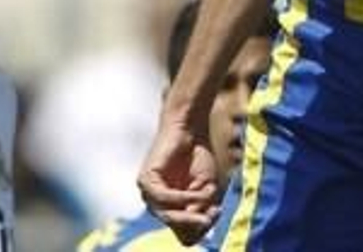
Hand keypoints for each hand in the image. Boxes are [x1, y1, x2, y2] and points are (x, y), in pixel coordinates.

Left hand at [138, 118, 223, 245]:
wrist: (190, 130)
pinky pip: (164, 199)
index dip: (199, 228)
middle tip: (213, 215)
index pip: (182, 232)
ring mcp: (148, 194)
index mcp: (171, 208)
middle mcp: (157, 205)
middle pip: (174, 226)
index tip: (217, 214)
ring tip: (206, 200)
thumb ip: (201, 206)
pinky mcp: (145, 181)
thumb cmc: (199, 157)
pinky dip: (183, 198)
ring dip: (190, 210)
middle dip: (194, 223)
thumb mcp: (206, 187)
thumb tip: (197, 224)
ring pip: (167, 215)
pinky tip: (197, 193)